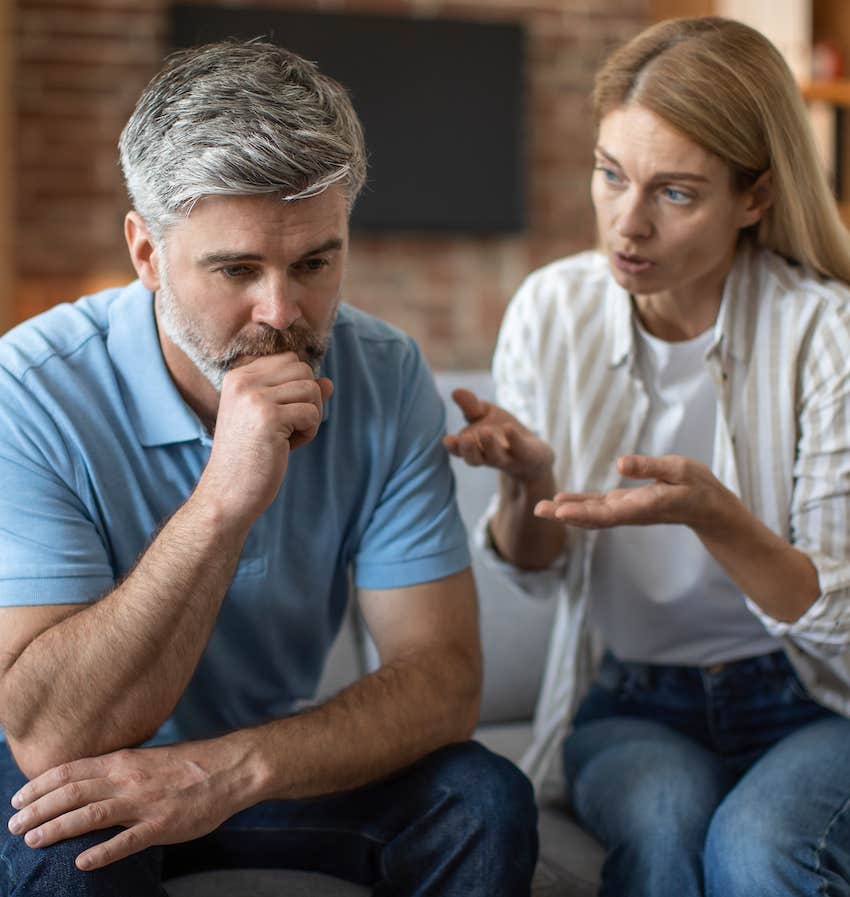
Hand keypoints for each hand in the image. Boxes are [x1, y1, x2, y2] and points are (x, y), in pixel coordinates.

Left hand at [7, 742, 240, 870]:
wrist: (231, 768)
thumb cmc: (192, 765)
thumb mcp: (150, 760)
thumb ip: (121, 771)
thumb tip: (91, 782)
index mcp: (125, 761)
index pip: (71, 771)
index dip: (40, 785)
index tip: (17, 798)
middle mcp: (129, 779)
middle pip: (72, 792)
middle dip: (37, 809)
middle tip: (13, 826)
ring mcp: (145, 803)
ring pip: (91, 815)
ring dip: (57, 828)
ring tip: (32, 840)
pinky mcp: (162, 825)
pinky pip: (127, 841)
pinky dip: (102, 852)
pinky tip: (82, 862)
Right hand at [197, 352, 333, 524]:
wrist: (227, 493)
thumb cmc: (251, 457)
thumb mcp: (272, 419)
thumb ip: (297, 396)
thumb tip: (329, 382)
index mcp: (238, 376)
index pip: (290, 360)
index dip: (297, 388)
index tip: (281, 415)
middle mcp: (243, 381)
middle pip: (304, 370)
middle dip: (308, 400)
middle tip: (289, 428)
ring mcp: (254, 397)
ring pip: (312, 389)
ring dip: (310, 417)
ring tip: (287, 438)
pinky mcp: (269, 417)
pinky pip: (312, 413)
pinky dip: (309, 433)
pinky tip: (287, 447)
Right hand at [443, 389, 553, 482]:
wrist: (534, 455)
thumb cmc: (503, 433)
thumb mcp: (486, 415)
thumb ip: (471, 407)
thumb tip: (455, 391)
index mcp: (475, 448)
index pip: (460, 450)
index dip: (453, 447)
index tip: (447, 440)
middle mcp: (489, 456)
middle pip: (475, 459)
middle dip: (469, 450)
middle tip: (465, 439)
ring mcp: (508, 457)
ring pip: (496, 457)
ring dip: (490, 445)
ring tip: (485, 431)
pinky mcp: (527, 455)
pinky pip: (520, 449)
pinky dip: (514, 439)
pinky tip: (509, 428)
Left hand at [534, 454, 733, 533]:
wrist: (708, 508)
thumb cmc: (698, 487)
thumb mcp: (679, 470)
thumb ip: (650, 467)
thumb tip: (620, 463)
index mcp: (644, 506)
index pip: (609, 512)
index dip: (583, 513)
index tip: (561, 512)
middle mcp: (631, 512)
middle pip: (593, 518)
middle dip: (565, 515)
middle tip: (538, 510)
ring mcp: (626, 511)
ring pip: (591, 515)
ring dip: (565, 512)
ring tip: (540, 508)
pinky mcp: (625, 506)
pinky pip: (597, 508)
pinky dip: (577, 506)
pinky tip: (560, 502)